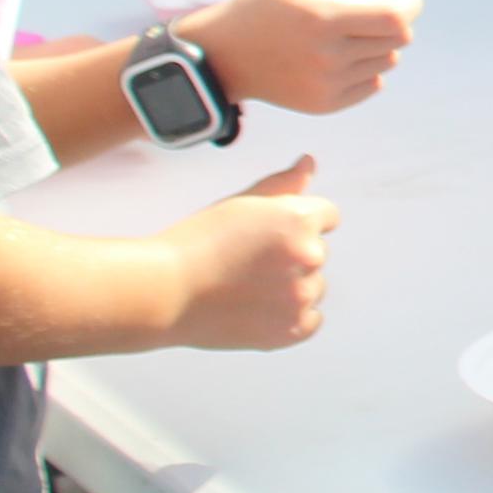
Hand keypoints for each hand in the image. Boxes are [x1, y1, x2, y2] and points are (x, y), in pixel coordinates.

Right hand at [158, 159, 337, 348]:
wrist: (164, 293)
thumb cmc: (196, 244)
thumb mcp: (241, 203)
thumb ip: (283, 185)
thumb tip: (309, 163)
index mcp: (299, 220)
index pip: (327, 216)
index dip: (297, 223)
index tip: (271, 235)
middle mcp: (309, 255)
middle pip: (318, 252)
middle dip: (291, 255)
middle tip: (246, 262)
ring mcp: (302, 295)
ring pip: (314, 287)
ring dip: (292, 287)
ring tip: (246, 287)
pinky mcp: (292, 329)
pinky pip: (312, 319)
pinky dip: (292, 317)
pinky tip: (260, 310)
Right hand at [182, 0, 418, 117]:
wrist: (223, 55)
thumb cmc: (265, 4)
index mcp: (323, 19)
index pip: (398, 17)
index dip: (410, 1)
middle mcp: (328, 57)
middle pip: (399, 39)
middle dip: (393, 18)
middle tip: (367, 8)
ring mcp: (327, 86)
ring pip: (388, 60)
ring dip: (378, 43)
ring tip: (344, 32)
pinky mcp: (325, 105)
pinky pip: (373, 83)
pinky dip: (367, 67)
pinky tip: (337, 55)